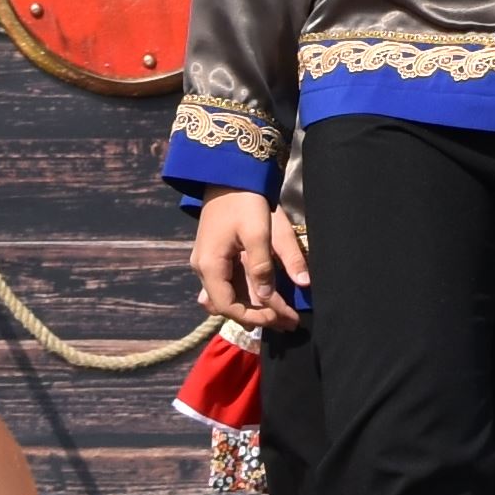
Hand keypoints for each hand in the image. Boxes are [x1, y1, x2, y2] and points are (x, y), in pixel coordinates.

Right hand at [194, 189, 301, 325]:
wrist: (230, 172)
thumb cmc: (245, 200)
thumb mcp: (259, 232)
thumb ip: (267, 265)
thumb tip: (288, 291)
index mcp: (210, 265)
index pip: (228, 306)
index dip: (254, 316)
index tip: (281, 318)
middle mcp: (204, 268)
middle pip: (230, 304)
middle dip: (260, 315)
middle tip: (290, 322)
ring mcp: (208, 262)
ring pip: (231, 295)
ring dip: (256, 306)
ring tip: (284, 315)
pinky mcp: (217, 255)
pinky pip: (232, 283)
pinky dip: (250, 294)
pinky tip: (270, 300)